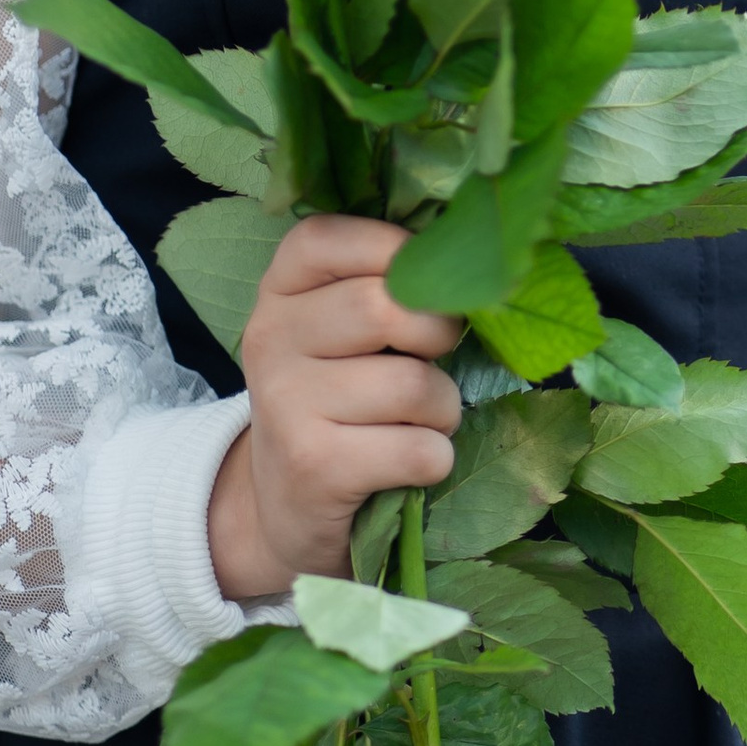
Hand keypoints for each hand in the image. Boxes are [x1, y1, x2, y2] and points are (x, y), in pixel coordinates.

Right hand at [207, 215, 463, 601]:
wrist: (282, 508)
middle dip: (439, 334)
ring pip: (412, 384)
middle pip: (385, 308)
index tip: (425, 287)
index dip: (399, 251)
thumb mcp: (338, 331)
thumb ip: (385, 284)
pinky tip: (410, 463)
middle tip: (434, 359)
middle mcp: (270, 338)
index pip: (333, 237)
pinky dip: (435, 458)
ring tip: (421, 421)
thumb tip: (475, 259)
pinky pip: (418, 449)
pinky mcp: (314, 467)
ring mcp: (286, 405)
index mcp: (279, 291)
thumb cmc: (337, 400)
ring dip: (443, 408)